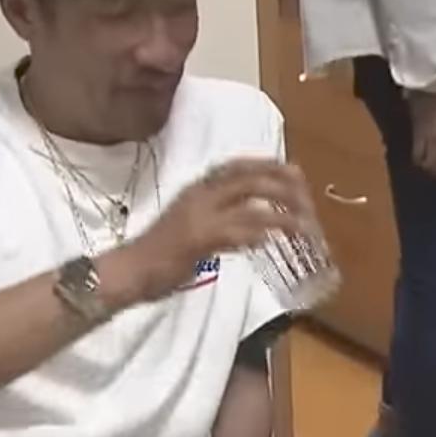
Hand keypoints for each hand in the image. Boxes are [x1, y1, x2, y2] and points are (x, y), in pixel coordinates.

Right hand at [107, 158, 309, 302]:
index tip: (292, 170)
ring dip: (282, 213)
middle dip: (283, 184)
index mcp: (196, 190)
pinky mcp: (200, 239)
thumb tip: (256, 229)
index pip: (237, 166)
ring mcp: (200, 216)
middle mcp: (199, 195)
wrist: (129, 271)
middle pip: (250, 179)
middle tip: (306, 196)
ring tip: (304, 224)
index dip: (267, 165)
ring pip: (251, 203)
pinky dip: (262, 233)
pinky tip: (277, 240)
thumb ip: (221, 221)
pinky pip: (240, 231)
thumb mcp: (191, 226)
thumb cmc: (158, 254)